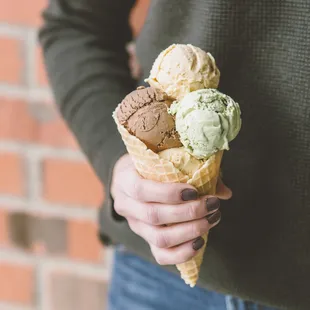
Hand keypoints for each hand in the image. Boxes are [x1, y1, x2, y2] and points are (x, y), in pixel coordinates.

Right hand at [111, 154, 231, 264]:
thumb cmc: (151, 164)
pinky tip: (201, 241)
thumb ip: (191, 169)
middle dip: (188, 213)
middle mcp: (125, 205)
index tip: (194, 191)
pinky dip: (183, 252)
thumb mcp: (162, 157)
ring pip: (159, 238)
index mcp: (125, 180)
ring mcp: (135, 226)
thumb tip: (224, 192)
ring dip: (190, 231)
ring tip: (211, 219)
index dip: (168, 193)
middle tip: (212, 204)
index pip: (141, 190)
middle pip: (154, 216)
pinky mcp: (145, 240)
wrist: (131, 178)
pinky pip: (161, 255)